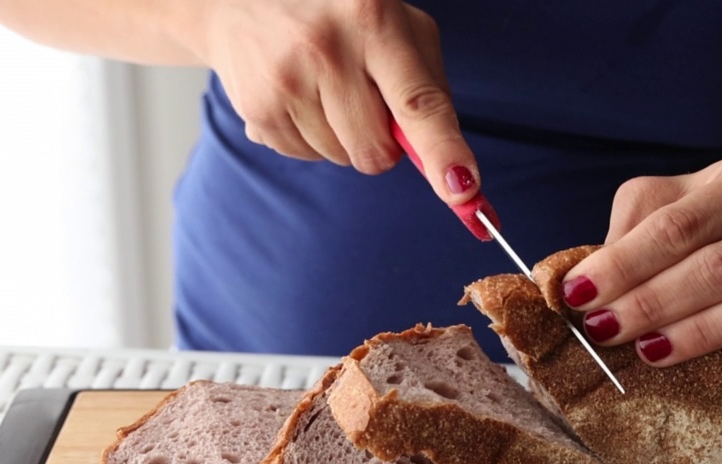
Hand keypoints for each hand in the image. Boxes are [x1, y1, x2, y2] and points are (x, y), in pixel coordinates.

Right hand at [194, 0, 478, 202]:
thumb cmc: (339, 15)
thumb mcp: (397, 26)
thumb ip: (427, 88)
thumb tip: (451, 170)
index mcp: (373, 20)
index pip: (418, 102)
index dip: (444, 151)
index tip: (462, 189)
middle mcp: (327, 50)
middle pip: (377, 151)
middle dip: (382, 142)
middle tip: (365, 99)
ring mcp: (287, 81)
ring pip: (342, 158)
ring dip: (343, 137)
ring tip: (322, 87)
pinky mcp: (258, 109)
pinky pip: (306, 158)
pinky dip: (311, 137)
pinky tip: (298, 95)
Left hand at [561, 151, 721, 366]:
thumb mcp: (687, 199)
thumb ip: (641, 223)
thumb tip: (588, 273)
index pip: (681, 224)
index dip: (627, 263)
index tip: (581, 294)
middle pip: (720, 265)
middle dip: (653, 303)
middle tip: (606, 331)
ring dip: (704, 332)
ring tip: (652, 351)